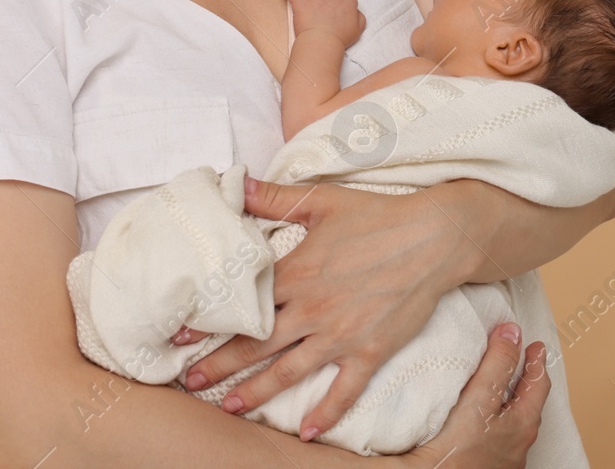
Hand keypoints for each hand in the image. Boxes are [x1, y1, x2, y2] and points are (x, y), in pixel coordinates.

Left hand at [175, 180, 466, 439]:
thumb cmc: (380, 216)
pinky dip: (326, 412)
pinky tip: (308, 432)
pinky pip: (345, 388)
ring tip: (230, 407)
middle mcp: (312, 308)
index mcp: (297, 273)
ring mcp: (341, 333)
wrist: (436, 237)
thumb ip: (274, 197)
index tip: (177, 340)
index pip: (242, 303)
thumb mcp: (323, 202)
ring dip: (256, 392)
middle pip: (256, 344)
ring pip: (289, 371)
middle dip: (219, 366)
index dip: (208, 322)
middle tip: (189, 383)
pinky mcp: (370, 349)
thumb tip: (234, 182)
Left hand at [282, 0, 365, 46]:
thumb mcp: (358, 30)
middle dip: (329, 1)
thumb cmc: (341, 39)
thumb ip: (359, 17)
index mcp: (348, 3)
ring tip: (312, 6)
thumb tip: (356, 12)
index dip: (342, 4)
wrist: (323, 42)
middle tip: (325, 14)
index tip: (339, 13)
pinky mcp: (301, 3)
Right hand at [400, 324, 549, 468]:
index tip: (535, 346)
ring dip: (507, 401)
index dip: (536, 361)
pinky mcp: (482, 466)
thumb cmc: (456, 452)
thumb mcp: (480, 400)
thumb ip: (497, 365)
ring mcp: (501, 459)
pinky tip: (476, 419)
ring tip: (498, 386)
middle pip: (527, 405)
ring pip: (510, 422)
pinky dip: (492, 420)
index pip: (538, 384)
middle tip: (521, 360)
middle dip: (524, 381)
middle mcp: (517, 445)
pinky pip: (494, 436)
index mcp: (523, 426)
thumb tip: (511, 332)